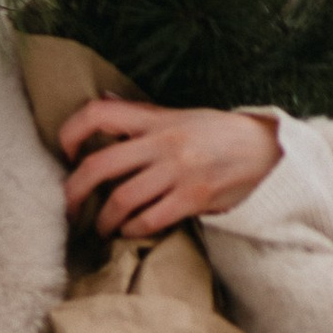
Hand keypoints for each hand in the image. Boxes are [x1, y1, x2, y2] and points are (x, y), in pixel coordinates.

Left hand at [58, 99, 281, 237]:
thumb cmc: (216, 133)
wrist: (266, 150)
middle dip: (74, 191)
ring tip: (100, 228)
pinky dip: (133, 230)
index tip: (66, 152)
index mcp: (155, 118)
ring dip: (103, 220)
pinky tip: (130, 231)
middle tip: (69, 207)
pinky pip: (149, 220)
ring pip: (121, 200)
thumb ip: (140, 115)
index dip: (71, 131)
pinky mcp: (194, 198)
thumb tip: (103, 101)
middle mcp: (163, 142)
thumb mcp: (178, 115)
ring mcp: (178, 171)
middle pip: (99, 166)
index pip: (99, 113)